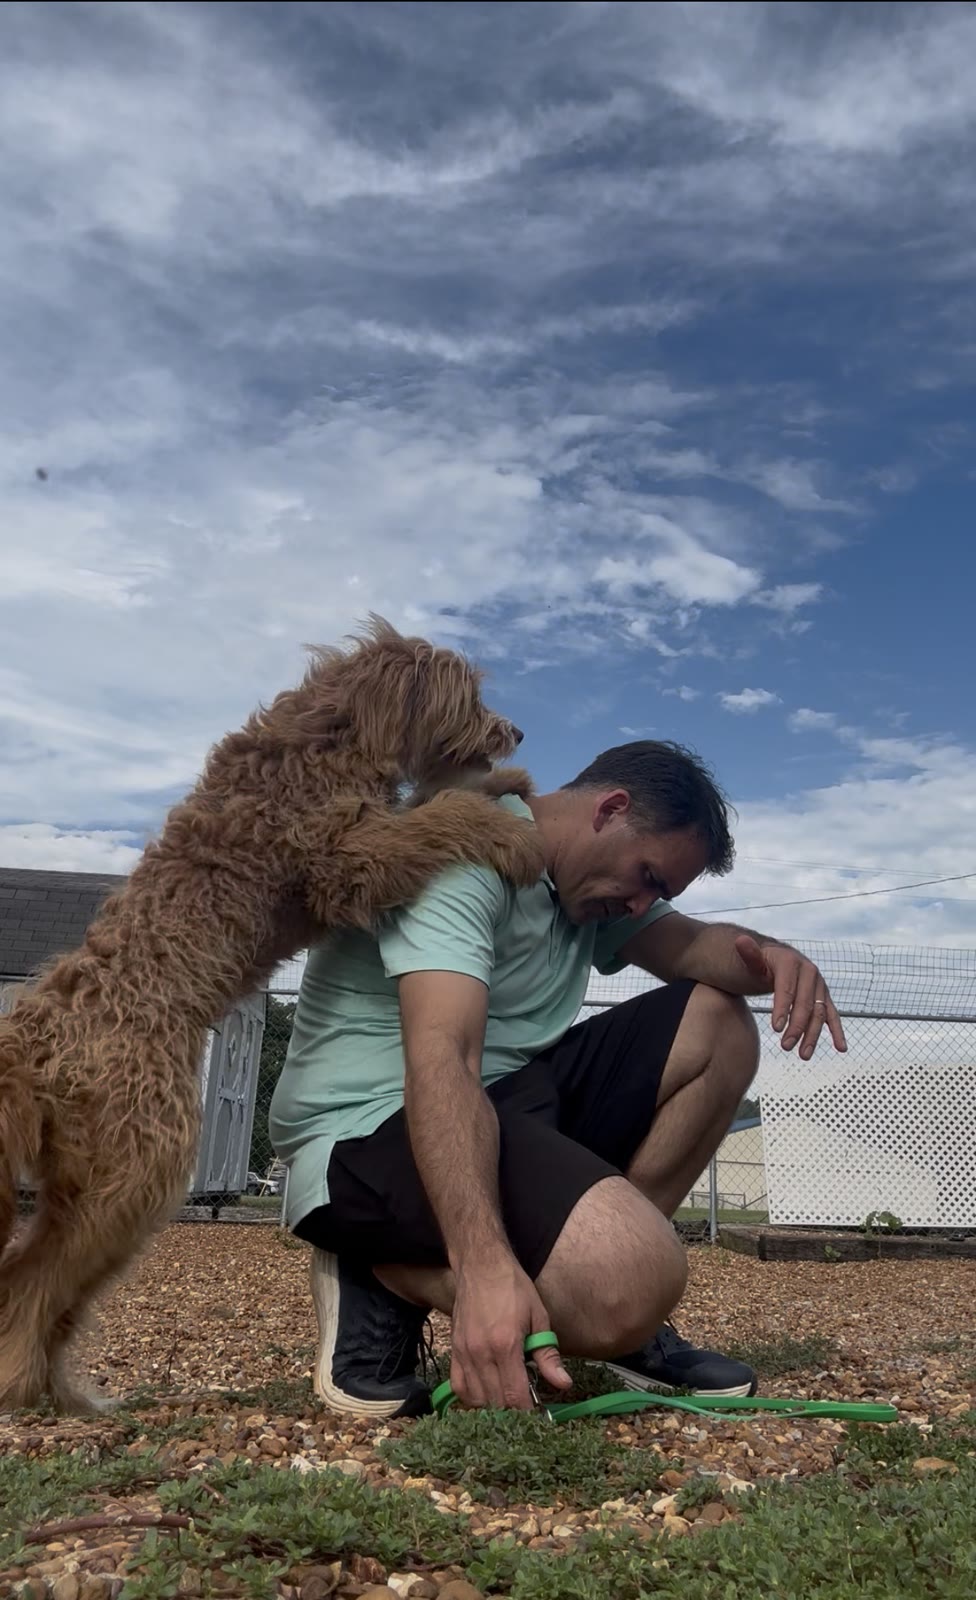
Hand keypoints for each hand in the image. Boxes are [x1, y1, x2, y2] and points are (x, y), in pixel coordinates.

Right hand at [450, 1252, 571, 1409]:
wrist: (481, 1266)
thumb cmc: (513, 1288)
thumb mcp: (538, 1317)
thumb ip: (547, 1354)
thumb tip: (563, 1384)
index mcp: (506, 1345)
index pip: (515, 1396)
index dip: (527, 1412)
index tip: (538, 1415)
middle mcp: (481, 1353)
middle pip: (495, 1402)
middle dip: (512, 1412)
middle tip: (526, 1407)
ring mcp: (464, 1353)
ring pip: (476, 1399)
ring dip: (493, 1406)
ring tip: (507, 1400)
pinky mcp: (454, 1350)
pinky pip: (458, 1387)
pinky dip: (472, 1397)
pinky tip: (486, 1392)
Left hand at [733, 935, 846, 1059]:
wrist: (766, 960)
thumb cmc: (753, 963)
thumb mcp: (748, 961)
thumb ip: (748, 955)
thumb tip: (741, 941)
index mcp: (790, 961)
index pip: (787, 988)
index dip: (782, 1008)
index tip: (775, 1028)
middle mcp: (809, 971)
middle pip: (805, 1003)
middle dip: (796, 1026)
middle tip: (785, 1046)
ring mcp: (818, 984)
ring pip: (818, 1012)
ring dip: (812, 1035)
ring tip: (803, 1055)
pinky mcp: (821, 996)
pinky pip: (830, 1014)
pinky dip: (836, 1031)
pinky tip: (841, 1048)